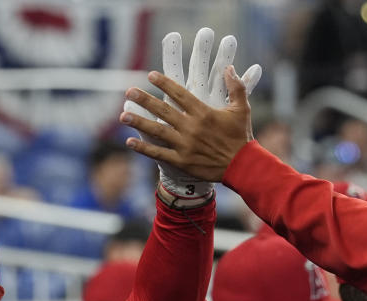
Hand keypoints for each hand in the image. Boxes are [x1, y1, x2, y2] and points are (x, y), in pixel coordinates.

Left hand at [121, 28, 261, 196]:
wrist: (242, 166)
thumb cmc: (241, 136)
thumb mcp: (242, 109)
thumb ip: (236, 87)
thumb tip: (230, 67)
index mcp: (204, 113)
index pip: (180, 94)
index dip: (164, 83)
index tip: (150, 75)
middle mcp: (191, 127)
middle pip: (163, 110)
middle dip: (144, 100)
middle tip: (129, 91)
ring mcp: (184, 145)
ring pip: (157, 131)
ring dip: (138, 122)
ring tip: (123, 115)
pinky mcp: (181, 161)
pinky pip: (158, 153)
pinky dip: (143, 148)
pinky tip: (129, 141)